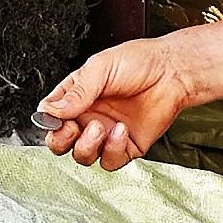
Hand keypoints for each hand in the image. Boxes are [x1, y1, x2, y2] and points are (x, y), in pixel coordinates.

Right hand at [39, 40, 193, 169]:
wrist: (173, 72)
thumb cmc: (140, 62)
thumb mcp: (101, 68)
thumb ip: (77, 92)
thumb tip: (52, 111)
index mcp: (77, 97)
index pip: (51, 117)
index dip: (49, 123)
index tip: (58, 119)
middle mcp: (89, 117)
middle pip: (61, 142)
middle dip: (61, 141)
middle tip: (73, 128)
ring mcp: (106, 134)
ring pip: (82, 156)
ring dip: (86, 146)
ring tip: (99, 128)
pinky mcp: (125, 146)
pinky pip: (110, 160)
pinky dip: (112, 150)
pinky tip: (121, 130)